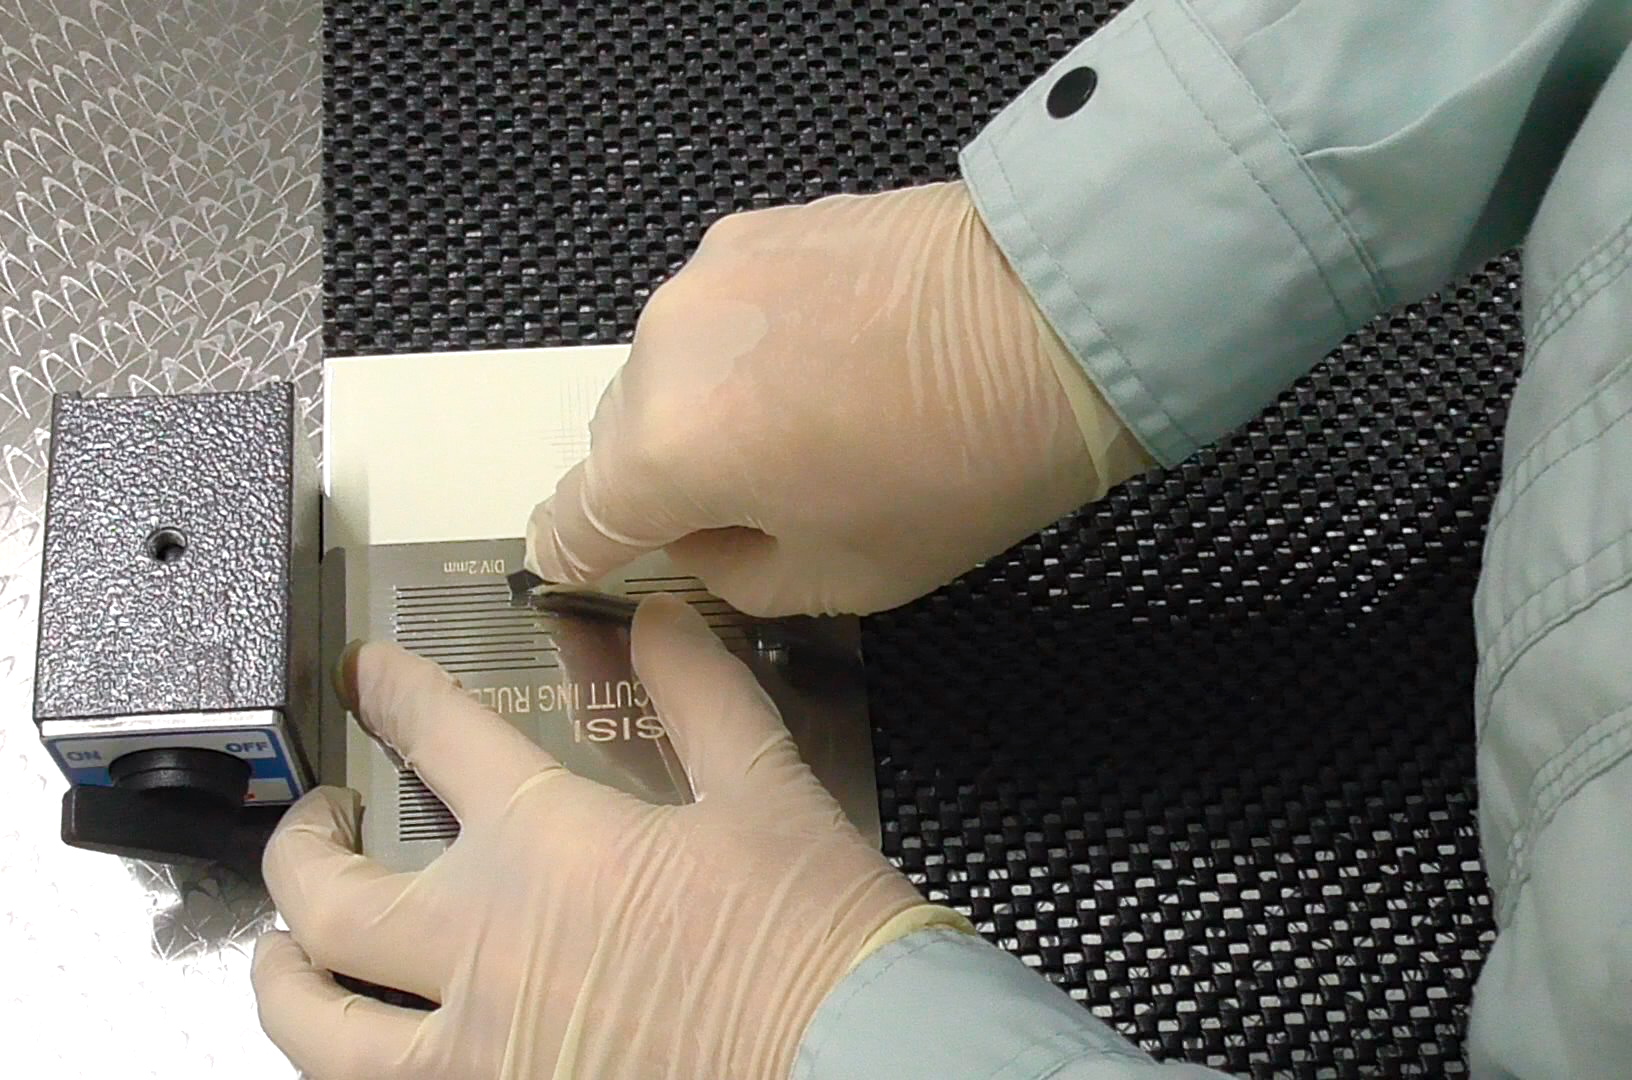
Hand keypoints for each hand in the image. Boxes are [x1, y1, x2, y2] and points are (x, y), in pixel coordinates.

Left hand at [251, 596, 958, 1078]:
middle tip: (316, 821)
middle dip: (297, 845)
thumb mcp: (765, 791)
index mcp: (548, 845)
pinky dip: (353, 1064)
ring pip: (316, 1025)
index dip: (395, 692)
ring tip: (286, 954)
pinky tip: (372, 1046)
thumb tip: (657, 618)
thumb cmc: (811, 933)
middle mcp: (484, 945)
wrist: (852, 1062)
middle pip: (326, 894)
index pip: (439, 737)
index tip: (370, 676)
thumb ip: (700, 694)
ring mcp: (476, 1051)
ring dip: (282, 979)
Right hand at [525, 181, 1148, 616]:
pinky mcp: (758, 223)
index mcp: (667, 451)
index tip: (593, 569)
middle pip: (615, 441)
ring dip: (706, 409)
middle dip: (662, 484)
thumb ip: (730, 574)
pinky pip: (719, 312)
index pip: (570, 522)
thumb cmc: (962, 471)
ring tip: (807, 425)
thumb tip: (696, 538)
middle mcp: (661, 349)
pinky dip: (747, 348)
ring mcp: (707, 272)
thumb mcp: (840, 578)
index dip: (577, 559)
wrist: (1063, 315)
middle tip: (753, 508)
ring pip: (668, 370)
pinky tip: (831, 361)